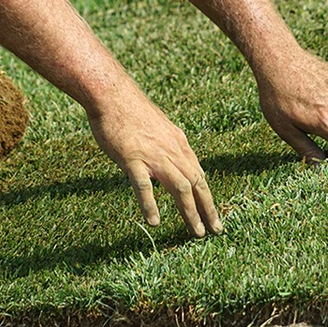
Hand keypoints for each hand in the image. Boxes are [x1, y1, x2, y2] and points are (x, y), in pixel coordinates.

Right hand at [87, 88, 222, 237]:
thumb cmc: (129, 111)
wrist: (112, 94)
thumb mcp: (157, 129)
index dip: (207, 196)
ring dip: (190, 211)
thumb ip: (165, 147)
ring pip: (180, 187)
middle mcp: (172, 150)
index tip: (212, 214)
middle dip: (207, 209)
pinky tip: (154, 221)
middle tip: (215, 230)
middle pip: (196, 183)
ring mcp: (153, 155)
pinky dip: (151, 204)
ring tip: (196, 232)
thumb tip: (168, 164)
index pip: (198, 174)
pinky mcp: (133, 158)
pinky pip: (144, 185)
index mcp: (178, 143)